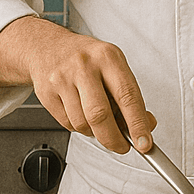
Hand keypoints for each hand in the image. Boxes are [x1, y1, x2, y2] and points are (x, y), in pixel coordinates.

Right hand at [0, 16, 156, 153]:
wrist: (48, 47)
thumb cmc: (86, 59)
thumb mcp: (114, 66)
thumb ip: (130, 95)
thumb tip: (146, 124)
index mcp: (108, 57)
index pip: (127, 96)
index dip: (137, 124)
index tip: (144, 142)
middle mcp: (84, 66)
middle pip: (100, 115)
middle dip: (114, 138)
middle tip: (122, 146)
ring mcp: (62, 79)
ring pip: (82, 123)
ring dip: (95, 133)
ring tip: (98, 122)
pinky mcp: (47, 93)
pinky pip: (67, 124)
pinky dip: (79, 128)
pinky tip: (81, 115)